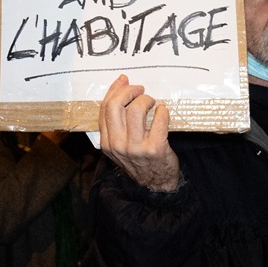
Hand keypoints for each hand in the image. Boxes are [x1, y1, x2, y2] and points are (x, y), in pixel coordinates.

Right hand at [98, 75, 179, 191]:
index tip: (124, 81)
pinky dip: (162, 112)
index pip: (105, 109)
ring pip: (136, 110)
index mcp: (107, 142)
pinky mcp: (154, 148)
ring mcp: (135, 148)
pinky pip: (158, 120)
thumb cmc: (140, 161)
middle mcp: (118, 145)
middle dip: (129, 91)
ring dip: (147, 100)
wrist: (156, 185)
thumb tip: (120, 91)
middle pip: (115, 106)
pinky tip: (163, 112)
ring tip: (152, 102)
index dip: (115, 90)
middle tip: (140, 90)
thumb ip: (117, 124)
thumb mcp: (121, 146)